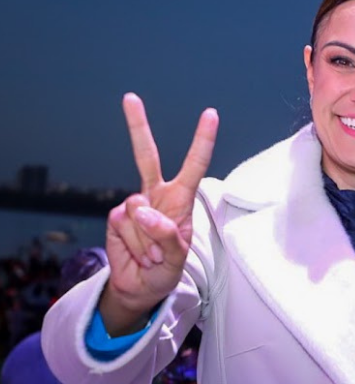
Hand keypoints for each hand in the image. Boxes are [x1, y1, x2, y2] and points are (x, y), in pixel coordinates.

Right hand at [99, 94, 216, 333]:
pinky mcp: (116, 217)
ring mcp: (134, 206)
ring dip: (147, 241)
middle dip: (137, 127)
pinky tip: (138, 254)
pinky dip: (133, 244)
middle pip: (146, 156)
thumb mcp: (178, 259)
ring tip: (154, 255)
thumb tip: (145, 212)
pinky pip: (123, 225)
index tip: (210, 114)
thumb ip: (167, 236)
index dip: (202, 140)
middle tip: (129, 97)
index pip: (193, 165)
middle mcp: (156, 196)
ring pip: (138, 212)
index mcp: (180, 199)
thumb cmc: (167, 270)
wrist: (140, 286)